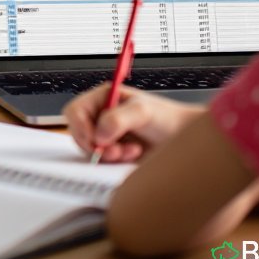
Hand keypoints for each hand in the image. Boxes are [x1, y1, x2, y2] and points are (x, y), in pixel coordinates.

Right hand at [63, 84, 203, 162]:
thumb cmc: (166, 118)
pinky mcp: (111, 149)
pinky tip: (132, 154)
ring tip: (130, 150)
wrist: (182, 137)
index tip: (95, 140)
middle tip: (115, 150)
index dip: (80, 126)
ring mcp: (105, 133)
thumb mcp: (143, 112)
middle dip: (96, 145)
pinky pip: (101, 160)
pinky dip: (114, 160)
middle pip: (79, 132)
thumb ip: (119, 119)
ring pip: (89, 148)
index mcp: (103, 98)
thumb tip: (99, 134)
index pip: (75, 111)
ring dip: (108, 154)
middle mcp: (100, 114)